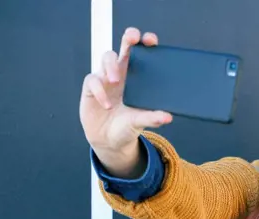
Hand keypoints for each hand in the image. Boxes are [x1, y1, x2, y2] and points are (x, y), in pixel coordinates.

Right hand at [80, 27, 172, 175]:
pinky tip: (107, 104)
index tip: (151, 40)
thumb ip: (152, 118)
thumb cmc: (127, 126)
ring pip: (106, 58)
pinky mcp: (91, 88)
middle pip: (124, 47)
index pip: (142, 54)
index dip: (145, 43)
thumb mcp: (140, 122)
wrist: (109, 140)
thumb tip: (167, 117)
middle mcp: (121, 73)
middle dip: (129, 38)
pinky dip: (99, 91)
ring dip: (111, 66)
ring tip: (115, 80)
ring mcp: (105, 78)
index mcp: (137, 77)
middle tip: (133, 37)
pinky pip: (93, 81)